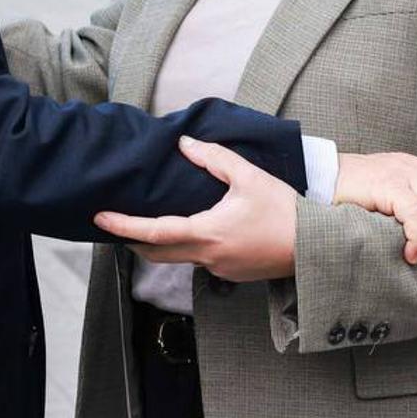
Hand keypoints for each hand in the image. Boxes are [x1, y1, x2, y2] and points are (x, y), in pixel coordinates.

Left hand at [94, 136, 297, 281]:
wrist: (316, 245)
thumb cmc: (285, 210)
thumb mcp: (249, 176)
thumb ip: (214, 158)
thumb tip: (184, 143)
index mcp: (207, 233)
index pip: (154, 232)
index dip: (123, 225)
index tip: (100, 219)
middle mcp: (208, 257)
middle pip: (157, 253)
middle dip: (131, 239)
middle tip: (113, 225)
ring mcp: (220, 270)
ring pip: (178, 258)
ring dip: (159, 244)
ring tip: (146, 224)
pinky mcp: (232, 274)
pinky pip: (201, 261)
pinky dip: (187, 247)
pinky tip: (193, 231)